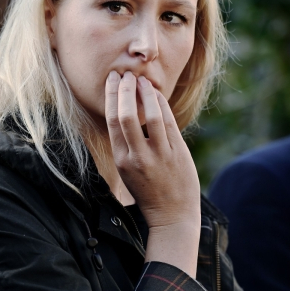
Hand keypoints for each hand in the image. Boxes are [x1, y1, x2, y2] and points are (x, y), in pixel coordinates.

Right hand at [105, 71, 200, 231]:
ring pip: (150, 114)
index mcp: (122, 160)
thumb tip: (125, 114)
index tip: (112, 80)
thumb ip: (127, 145)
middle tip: (125, 74)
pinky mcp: (177, 153)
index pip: (112, 121)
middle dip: (124, 90)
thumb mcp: (129, 171)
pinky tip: (157, 94)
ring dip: (145, 93)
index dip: (111, 97)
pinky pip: (168, 122)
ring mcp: (159, 154)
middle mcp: (138, 156)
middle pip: (126, 114)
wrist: (172, 216)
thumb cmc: (149, 192)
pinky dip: (162, 104)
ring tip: (142, 80)